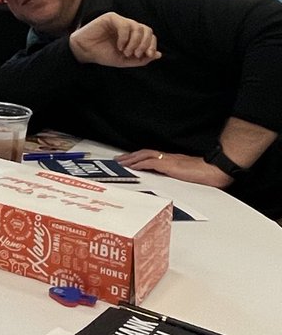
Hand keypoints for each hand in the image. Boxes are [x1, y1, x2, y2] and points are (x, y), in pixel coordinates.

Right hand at [69, 13, 161, 67]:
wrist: (85, 52)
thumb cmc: (103, 55)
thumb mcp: (125, 60)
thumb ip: (141, 59)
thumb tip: (158, 55)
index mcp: (133, 35)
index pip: (149, 35)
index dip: (152, 45)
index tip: (148, 55)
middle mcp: (128, 27)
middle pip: (146, 30)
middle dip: (145, 44)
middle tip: (135, 54)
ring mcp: (120, 21)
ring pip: (137, 27)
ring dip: (134, 42)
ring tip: (125, 51)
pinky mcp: (111, 18)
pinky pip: (124, 25)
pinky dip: (124, 37)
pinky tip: (119, 45)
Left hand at [116, 148, 232, 188]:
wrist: (215, 170)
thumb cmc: (207, 173)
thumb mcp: (189, 174)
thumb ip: (179, 175)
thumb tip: (175, 180)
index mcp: (173, 160)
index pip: (152, 155)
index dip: (139, 157)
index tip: (130, 159)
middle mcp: (168, 158)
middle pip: (145, 153)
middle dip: (131, 156)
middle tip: (119, 159)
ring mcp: (168, 161)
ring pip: (145, 155)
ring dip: (131, 158)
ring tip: (121, 162)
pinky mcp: (169, 166)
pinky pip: (150, 163)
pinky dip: (140, 164)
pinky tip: (132, 166)